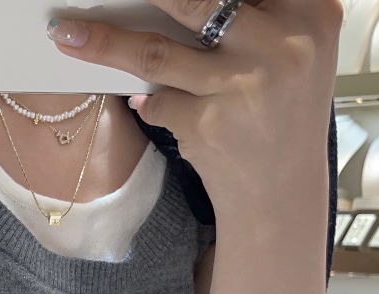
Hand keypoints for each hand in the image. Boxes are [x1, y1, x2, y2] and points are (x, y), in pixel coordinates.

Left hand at [47, 0, 341, 216]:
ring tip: (67, 34)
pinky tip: (157, 107)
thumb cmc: (281, 111)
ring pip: (155, 52)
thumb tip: (169, 2)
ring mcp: (241, 86)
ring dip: (104, 43)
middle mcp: (281, 44)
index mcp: (311, 13)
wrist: (281, 190)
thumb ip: (256, 14)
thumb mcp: (292, 49)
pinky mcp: (207, 124)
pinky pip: (158, 102)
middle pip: (193, 1)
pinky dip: (151, 104)